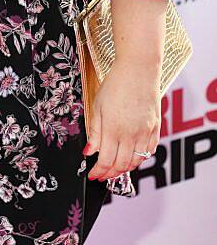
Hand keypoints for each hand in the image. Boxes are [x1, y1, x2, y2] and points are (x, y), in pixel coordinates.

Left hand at [84, 57, 160, 181]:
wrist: (138, 70)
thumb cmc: (116, 84)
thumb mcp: (97, 106)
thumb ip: (94, 132)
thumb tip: (88, 152)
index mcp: (114, 129)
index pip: (106, 160)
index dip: (99, 171)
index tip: (93, 175)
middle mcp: (131, 134)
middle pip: (122, 164)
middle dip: (110, 173)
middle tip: (103, 174)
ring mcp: (146, 131)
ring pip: (137, 160)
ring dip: (126, 168)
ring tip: (116, 168)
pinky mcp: (156, 127)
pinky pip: (151, 150)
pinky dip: (141, 157)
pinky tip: (133, 156)